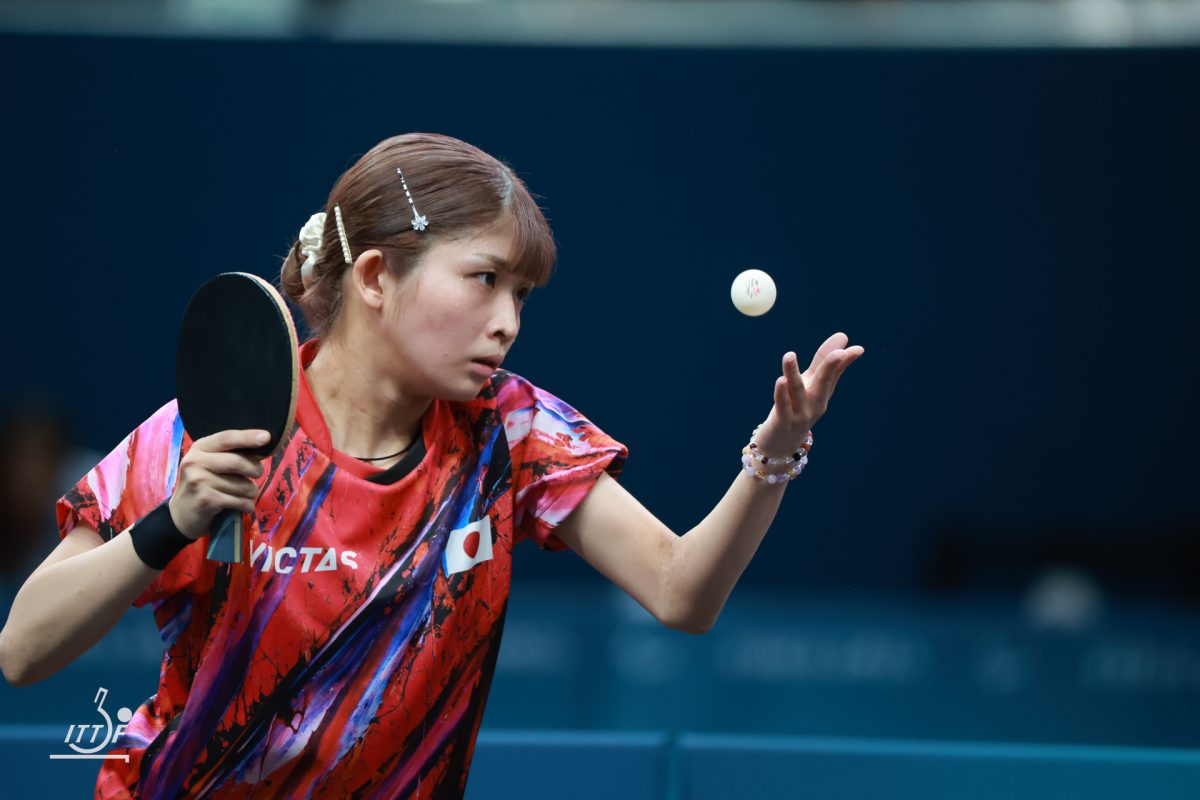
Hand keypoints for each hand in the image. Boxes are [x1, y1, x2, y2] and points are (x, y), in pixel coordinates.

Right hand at [167, 429, 267, 539]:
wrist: (181, 514)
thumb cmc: (204, 485)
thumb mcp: (210, 464)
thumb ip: (229, 454)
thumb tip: (262, 445)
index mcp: (200, 448)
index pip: (227, 438)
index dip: (248, 437)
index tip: (267, 437)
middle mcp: (196, 462)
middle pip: (237, 462)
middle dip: (255, 469)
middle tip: (257, 474)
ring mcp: (199, 481)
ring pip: (242, 485)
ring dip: (251, 492)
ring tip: (245, 494)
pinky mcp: (205, 500)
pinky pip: (239, 501)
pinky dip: (248, 505)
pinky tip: (244, 506)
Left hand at [754, 332, 863, 455]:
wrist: (780, 443)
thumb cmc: (797, 408)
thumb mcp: (812, 384)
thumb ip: (824, 362)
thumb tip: (843, 336)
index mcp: (822, 393)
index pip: (834, 373)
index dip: (844, 361)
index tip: (858, 349)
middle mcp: (815, 403)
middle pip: (823, 383)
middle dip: (831, 367)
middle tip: (840, 353)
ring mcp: (800, 414)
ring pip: (797, 391)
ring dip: (793, 373)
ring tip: (789, 355)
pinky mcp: (782, 422)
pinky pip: (783, 406)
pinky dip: (781, 394)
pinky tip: (780, 380)